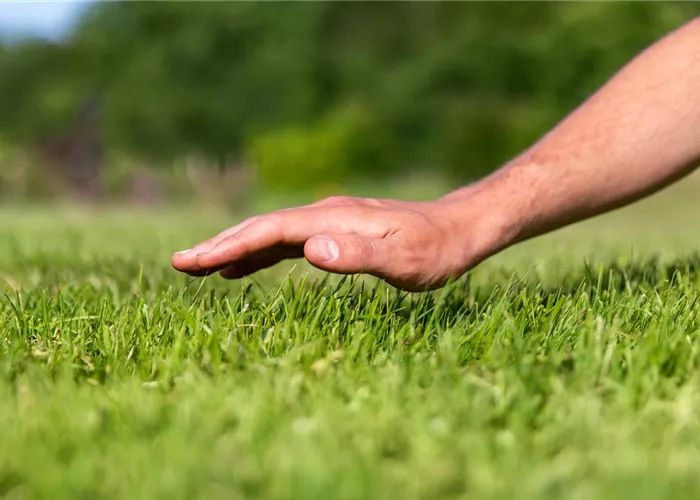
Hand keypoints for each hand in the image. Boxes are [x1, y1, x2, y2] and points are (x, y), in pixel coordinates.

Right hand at [171, 196, 493, 290]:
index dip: (229, 247)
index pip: (269, 232)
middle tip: (178, 263)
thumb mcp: (405, 259)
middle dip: (219, 245)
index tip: (192, 262)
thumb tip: (309, 250)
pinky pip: (286, 242)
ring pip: (269, 234)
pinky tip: (243, 267)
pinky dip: (258, 254)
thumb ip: (359, 255)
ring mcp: (328, 222)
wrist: (459, 228)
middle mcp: (324, 215)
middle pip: (260, 227)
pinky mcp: (335, 232)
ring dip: (233, 249)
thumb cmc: (436, 250)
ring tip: (197, 266)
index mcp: (333, 220)